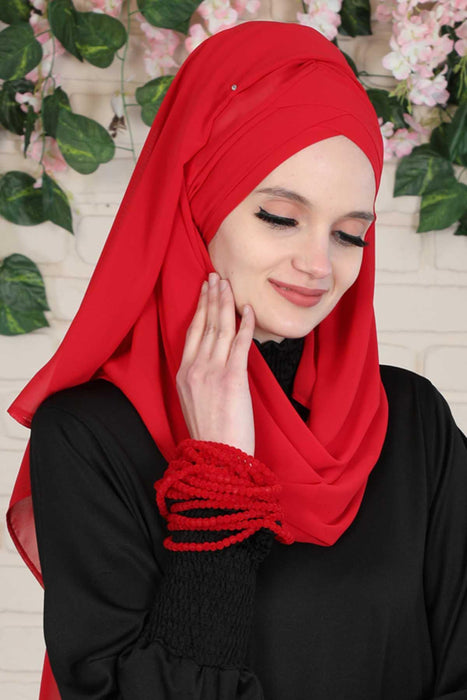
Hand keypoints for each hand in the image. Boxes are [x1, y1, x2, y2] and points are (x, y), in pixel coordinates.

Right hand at [176, 272, 255, 455]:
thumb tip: (213, 360)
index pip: (191, 332)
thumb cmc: (210, 435)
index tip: (204, 290)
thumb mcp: (194, 402)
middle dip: (211, 297)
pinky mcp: (232, 378)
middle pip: (204, 324)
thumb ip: (200, 378)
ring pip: (220, 328)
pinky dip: (245, 324)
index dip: (199, 308)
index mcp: (183, 373)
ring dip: (225, 303)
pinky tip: (249, 309)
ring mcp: (212, 372)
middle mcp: (195, 368)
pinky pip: (240, 344)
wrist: (216, 459)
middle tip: (216, 276)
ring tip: (228, 284)